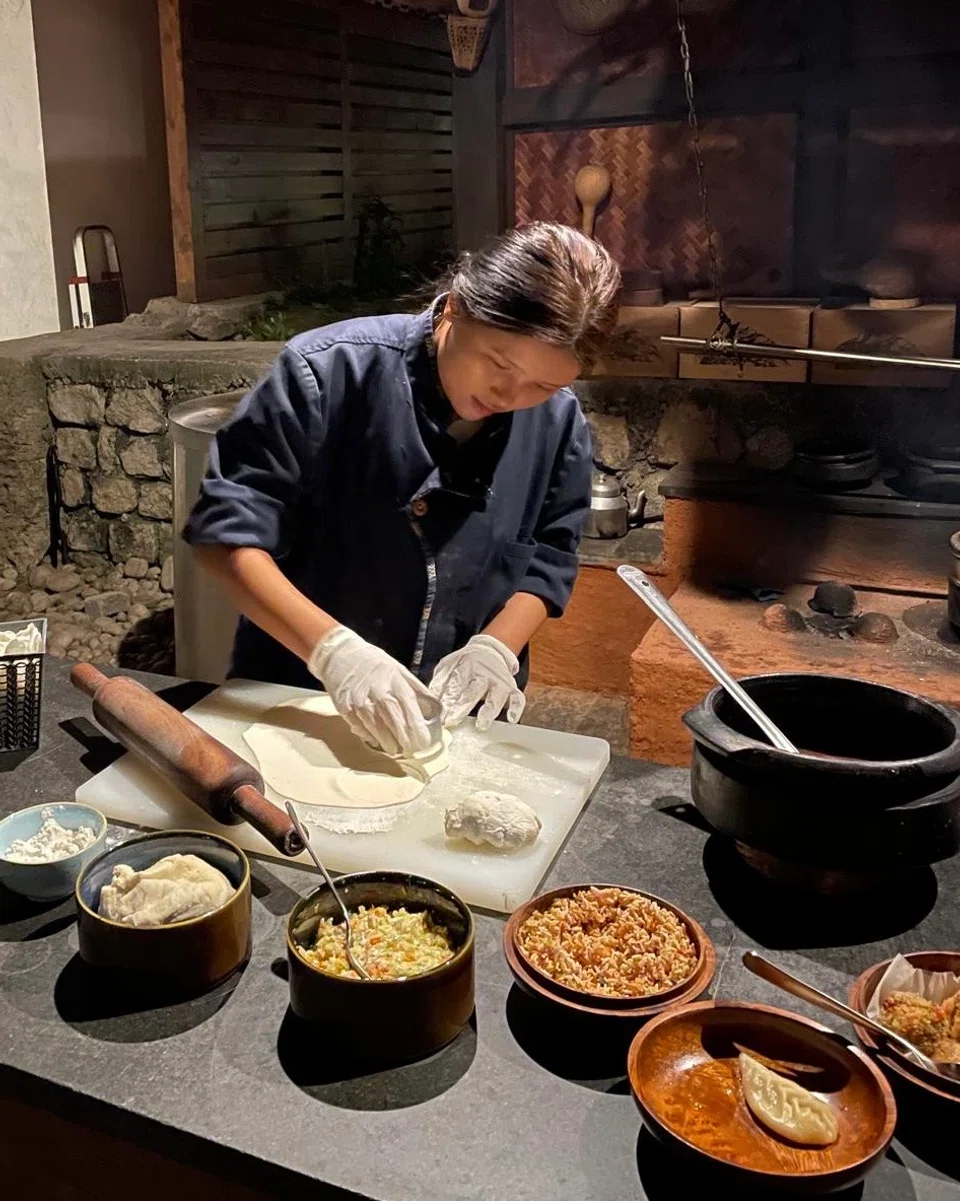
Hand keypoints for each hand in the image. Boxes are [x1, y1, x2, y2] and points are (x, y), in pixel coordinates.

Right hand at [308, 626, 438, 755]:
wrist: (339, 655)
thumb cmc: (374, 664)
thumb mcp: (399, 671)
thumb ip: (417, 691)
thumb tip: (435, 711)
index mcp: (395, 681)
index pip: (410, 708)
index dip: (418, 728)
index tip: (424, 741)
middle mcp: (378, 691)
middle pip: (395, 722)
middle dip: (405, 740)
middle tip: (412, 749)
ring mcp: (360, 701)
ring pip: (377, 729)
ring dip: (388, 742)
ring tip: (394, 748)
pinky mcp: (345, 708)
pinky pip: (360, 728)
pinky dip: (369, 736)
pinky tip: (376, 740)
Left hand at [430, 634, 524, 731]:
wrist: (490, 650)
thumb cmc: (466, 662)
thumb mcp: (449, 665)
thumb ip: (439, 682)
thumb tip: (427, 700)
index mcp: (466, 667)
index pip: (455, 685)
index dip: (447, 700)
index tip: (439, 715)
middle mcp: (483, 674)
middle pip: (472, 693)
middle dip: (461, 708)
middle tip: (451, 721)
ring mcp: (499, 682)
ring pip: (495, 697)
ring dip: (489, 711)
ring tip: (481, 725)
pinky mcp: (511, 688)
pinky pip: (517, 698)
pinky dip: (516, 708)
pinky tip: (512, 719)